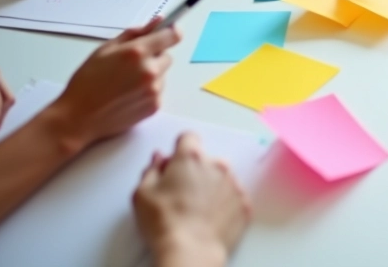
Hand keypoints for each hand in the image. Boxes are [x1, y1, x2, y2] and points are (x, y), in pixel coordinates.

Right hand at [46, 18, 179, 150]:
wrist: (79, 117)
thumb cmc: (87, 81)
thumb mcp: (105, 49)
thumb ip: (134, 33)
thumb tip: (158, 21)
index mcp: (137, 52)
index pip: (172, 36)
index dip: (171, 31)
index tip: (168, 31)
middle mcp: (150, 70)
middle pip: (167, 56)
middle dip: (154, 56)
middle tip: (132, 64)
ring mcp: (154, 90)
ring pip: (163, 74)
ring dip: (151, 74)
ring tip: (126, 82)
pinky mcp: (155, 106)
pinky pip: (159, 90)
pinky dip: (148, 90)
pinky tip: (128, 94)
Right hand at [134, 133, 251, 266]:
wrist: (190, 250)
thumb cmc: (164, 223)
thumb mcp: (142, 193)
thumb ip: (152, 169)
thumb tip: (159, 159)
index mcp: (191, 158)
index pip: (188, 138)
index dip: (180, 149)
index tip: (175, 163)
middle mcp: (217, 165)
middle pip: (206, 160)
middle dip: (195, 171)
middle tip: (182, 194)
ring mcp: (234, 184)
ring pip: (222, 178)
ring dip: (212, 187)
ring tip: (196, 210)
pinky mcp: (244, 203)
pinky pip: (234, 197)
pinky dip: (224, 204)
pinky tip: (210, 218)